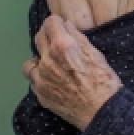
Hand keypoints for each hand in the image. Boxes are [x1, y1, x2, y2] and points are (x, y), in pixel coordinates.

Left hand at [22, 15, 121, 129]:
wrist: (101, 111)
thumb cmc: (103, 81)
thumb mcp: (95, 52)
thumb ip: (77, 36)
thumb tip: (66, 25)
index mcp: (62, 46)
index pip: (50, 22)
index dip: (57, 22)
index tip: (61, 26)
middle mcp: (47, 60)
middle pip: (38, 38)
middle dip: (48, 36)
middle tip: (57, 42)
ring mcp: (41, 78)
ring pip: (30, 62)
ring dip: (39, 60)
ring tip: (50, 65)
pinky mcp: (40, 94)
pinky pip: (34, 81)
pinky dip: (40, 78)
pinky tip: (52, 81)